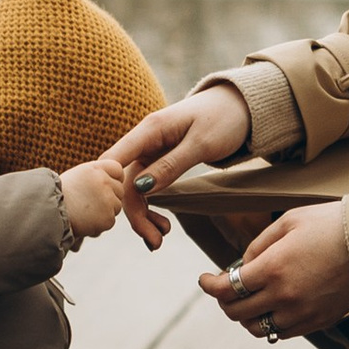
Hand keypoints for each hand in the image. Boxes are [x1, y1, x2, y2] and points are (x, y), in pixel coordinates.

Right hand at [59, 153, 134, 241]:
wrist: (47, 215)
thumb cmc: (57, 196)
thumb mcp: (76, 177)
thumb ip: (95, 175)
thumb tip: (114, 179)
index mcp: (95, 168)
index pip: (117, 169)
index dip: (113, 178)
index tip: (104, 186)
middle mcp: (104, 181)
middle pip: (119, 189)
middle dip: (109, 197)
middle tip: (89, 203)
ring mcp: (107, 200)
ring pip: (116, 206)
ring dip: (105, 211)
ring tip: (84, 212)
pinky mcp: (107, 217)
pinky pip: (110, 221)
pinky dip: (100, 224)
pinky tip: (85, 221)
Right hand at [105, 84, 252, 244]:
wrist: (241, 106)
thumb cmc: (223, 118)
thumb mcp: (201, 143)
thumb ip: (170, 165)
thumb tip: (140, 188)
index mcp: (149, 130)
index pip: (113, 160)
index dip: (108, 188)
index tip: (116, 217)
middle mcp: (144, 140)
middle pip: (124, 181)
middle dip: (133, 213)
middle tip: (155, 242)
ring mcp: (150, 151)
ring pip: (135, 187)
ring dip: (142, 214)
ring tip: (159, 239)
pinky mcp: (159, 160)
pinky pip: (147, 186)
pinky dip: (151, 206)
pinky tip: (160, 224)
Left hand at [203, 202, 348, 340]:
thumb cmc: (330, 225)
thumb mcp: (288, 222)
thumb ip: (258, 246)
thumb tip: (240, 268)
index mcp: (273, 268)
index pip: (225, 288)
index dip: (209, 285)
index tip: (204, 279)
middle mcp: (283, 296)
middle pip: (236, 312)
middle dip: (225, 300)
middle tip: (226, 287)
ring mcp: (301, 313)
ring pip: (256, 327)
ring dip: (247, 314)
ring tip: (251, 298)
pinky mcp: (316, 322)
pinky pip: (281, 332)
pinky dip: (270, 322)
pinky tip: (273, 306)